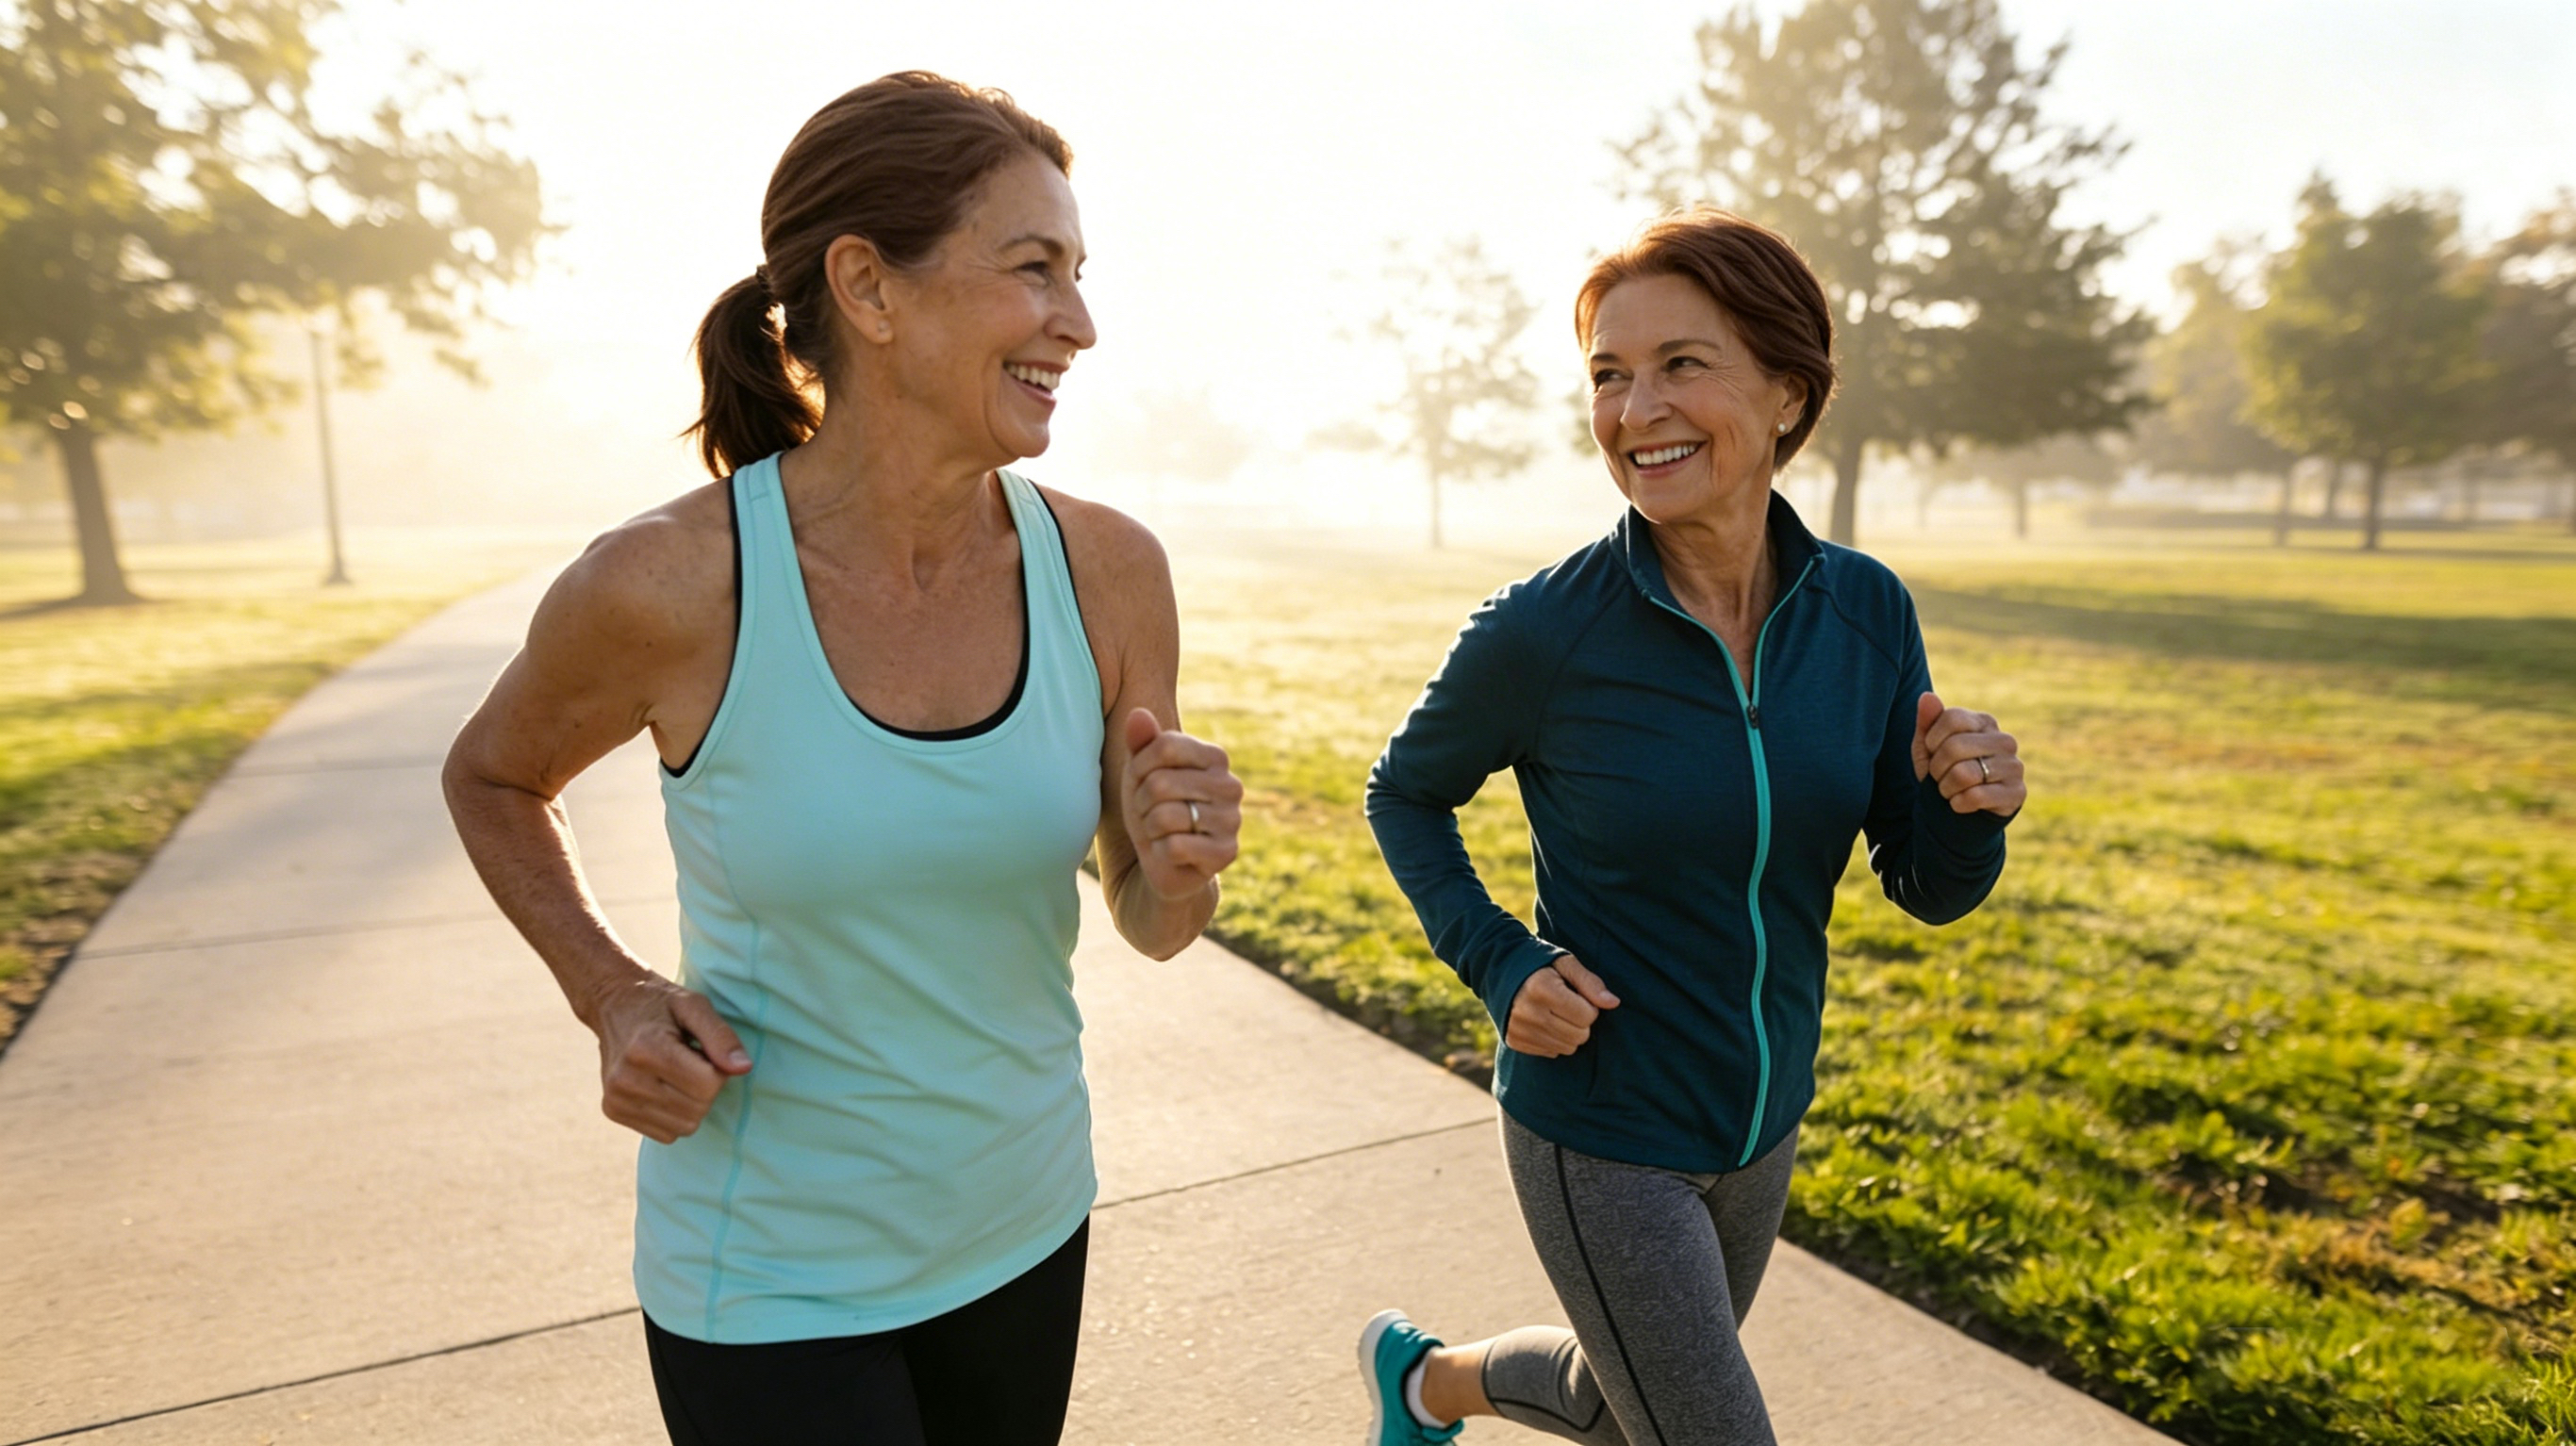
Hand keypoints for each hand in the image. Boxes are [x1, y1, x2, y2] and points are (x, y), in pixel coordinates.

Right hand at [588, 972, 751, 1143]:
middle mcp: (625, 1078)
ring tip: (676, 1074)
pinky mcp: (613, 1112)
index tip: (703, 1051)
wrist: (614, 1006)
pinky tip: (663, 1087)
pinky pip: (667, 1134)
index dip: (717, 1070)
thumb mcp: (695, 1006)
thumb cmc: (661, 1004)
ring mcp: (616, 1098)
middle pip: (697, 1108)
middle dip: (706, 1088)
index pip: (707, 1084)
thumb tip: (744, 1068)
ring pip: (684, 1127)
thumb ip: (721, 1036)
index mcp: (646, 1049)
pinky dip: (674, 1116)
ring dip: (692, 1104)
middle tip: (691, 1062)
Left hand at [1119, 707, 1241, 900]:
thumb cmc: (1152, 808)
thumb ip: (1140, 742)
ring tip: (1161, 832)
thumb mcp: (1141, 772)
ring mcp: (1232, 820)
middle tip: (1151, 814)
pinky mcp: (1226, 853)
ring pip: (1164, 816)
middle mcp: (1230, 785)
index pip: (1163, 747)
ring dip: (1150, 829)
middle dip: (1142, 802)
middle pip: (1160, 783)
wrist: (1162, 861)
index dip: (1139, 768)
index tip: (1143, 783)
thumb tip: (1137, 713)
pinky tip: (1170, 853)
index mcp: (1215, 757)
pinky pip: (1174, 846)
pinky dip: (1160, 852)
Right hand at [1506, 955, 1619, 1057]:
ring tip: (1556, 1013)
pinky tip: (1543, 1022)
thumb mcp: (1566, 964)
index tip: (1577, 996)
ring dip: (1569, 1033)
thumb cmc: (1540, 965)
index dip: (1589, 1006)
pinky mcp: (1514, 1041)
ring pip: (1568, 1048)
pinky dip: (1553, 1040)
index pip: (1587, 1016)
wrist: (1499, 970)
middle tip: (1568, 1006)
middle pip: (1579, 1036)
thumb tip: (1613, 1003)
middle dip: (1581, 1022)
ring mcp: (1519, 1030)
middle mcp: (1528, 1012)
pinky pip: (1551, 1053)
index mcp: (1542, 989)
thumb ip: (1590, 982)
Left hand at [1912, 691, 2024, 816]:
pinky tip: (1962, 803)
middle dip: (1937, 768)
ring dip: (1946, 788)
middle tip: (1941, 777)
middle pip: (1955, 746)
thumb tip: (1927, 696)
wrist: (1961, 812)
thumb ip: (1927, 722)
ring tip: (1951, 790)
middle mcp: (2005, 740)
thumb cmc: (1944, 772)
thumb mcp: (1929, 748)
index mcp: (1985, 722)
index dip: (1932, 740)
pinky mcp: (2017, 792)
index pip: (1952, 718)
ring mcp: (2014, 766)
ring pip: (1963, 774)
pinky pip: (1975, 796)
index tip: (1933, 752)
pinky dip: (1958, 804)